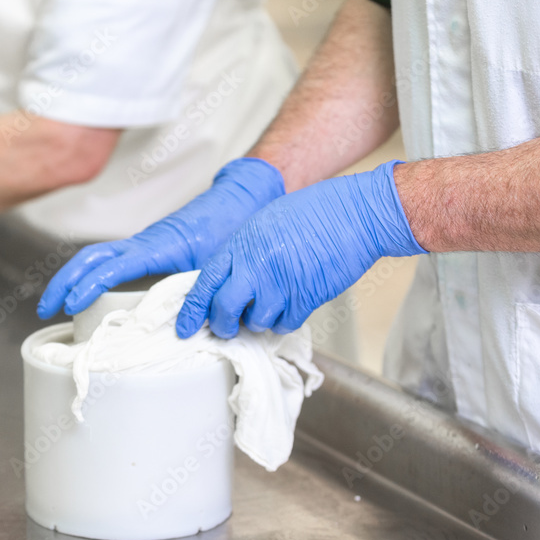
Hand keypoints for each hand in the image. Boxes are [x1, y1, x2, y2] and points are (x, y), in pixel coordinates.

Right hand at [37, 158, 286, 317]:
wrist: (244, 199)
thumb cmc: (233, 227)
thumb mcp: (219, 266)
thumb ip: (199, 295)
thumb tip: (183, 332)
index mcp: (156, 246)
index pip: (111, 265)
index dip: (88, 286)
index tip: (70, 306)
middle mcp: (143, 243)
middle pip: (90, 258)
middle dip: (64, 282)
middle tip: (44, 309)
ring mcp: (143, 246)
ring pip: (96, 258)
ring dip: (72, 278)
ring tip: (56, 306)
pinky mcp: (149, 250)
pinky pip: (109, 261)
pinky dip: (90, 276)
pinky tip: (85, 296)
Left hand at [176, 160, 426, 338]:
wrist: (355, 214)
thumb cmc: (313, 212)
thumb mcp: (263, 225)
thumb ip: (242, 254)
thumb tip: (228, 282)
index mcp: (241, 245)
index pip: (205, 284)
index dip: (192, 310)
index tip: (184, 327)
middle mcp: (255, 267)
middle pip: (224, 311)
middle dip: (222, 325)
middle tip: (226, 327)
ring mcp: (280, 286)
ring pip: (255, 323)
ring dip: (257, 321)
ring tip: (269, 303)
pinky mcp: (305, 300)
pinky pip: (284, 325)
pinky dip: (283, 321)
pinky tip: (289, 304)